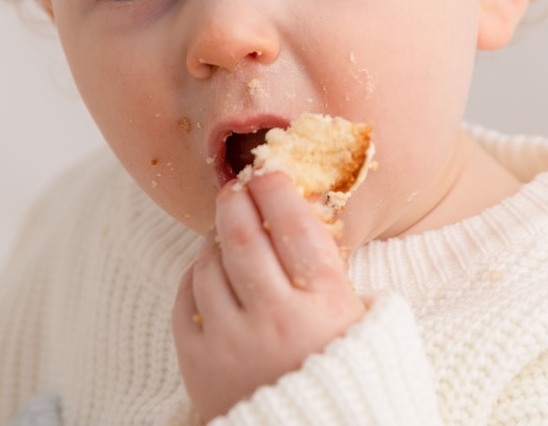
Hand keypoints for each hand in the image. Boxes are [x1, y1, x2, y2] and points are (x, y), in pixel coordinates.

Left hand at [172, 172, 366, 421]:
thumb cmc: (347, 374)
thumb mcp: (362, 320)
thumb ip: (335, 270)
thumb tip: (308, 209)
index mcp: (326, 306)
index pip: (294, 227)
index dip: (276, 191)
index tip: (268, 174)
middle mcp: (277, 320)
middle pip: (242, 236)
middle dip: (235, 201)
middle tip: (236, 187)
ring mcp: (234, 343)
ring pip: (209, 265)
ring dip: (213, 238)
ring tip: (224, 232)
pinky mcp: (200, 364)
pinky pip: (184, 300)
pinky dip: (194, 276)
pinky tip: (208, 271)